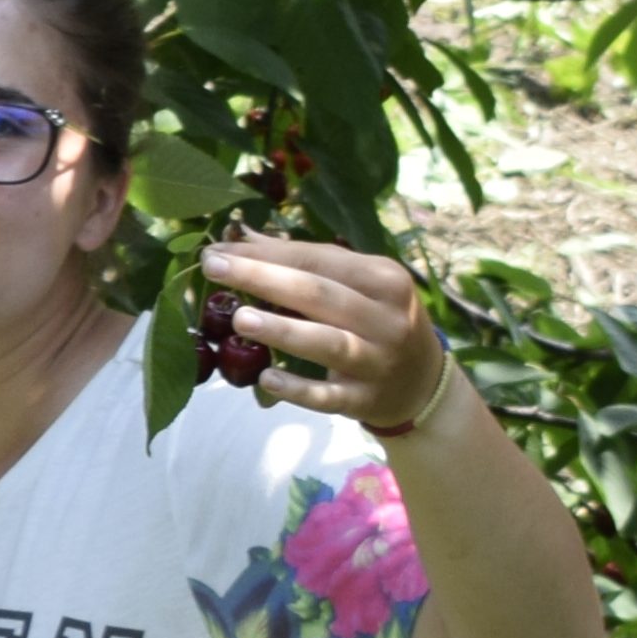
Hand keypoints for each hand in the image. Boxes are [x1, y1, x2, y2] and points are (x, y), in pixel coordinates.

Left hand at [203, 228, 458, 434]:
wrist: (422, 382)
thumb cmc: (376, 319)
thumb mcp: (358, 285)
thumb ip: (307, 262)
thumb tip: (242, 237)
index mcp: (385, 278)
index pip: (318, 260)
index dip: (267, 254)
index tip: (217, 250)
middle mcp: (387, 318)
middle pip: (320, 294)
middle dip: (265, 278)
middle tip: (214, 268)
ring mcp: (378, 361)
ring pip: (328, 342)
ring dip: (282, 330)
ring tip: (239, 319)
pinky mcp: (365, 400)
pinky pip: (329, 396)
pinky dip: (298, 389)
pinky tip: (266, 378)